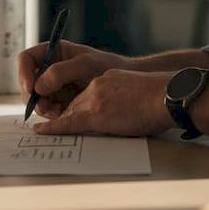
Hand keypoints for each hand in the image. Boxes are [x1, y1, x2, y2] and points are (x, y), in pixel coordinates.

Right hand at [18, 40, 127, 118]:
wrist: (122, 84)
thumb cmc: (106, 66)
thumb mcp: (85, 64)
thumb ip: (61, 72)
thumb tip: (38, 86)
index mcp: (52, 52)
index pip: (26, 59)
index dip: (23, 73)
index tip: (30, 88)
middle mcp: (48, 68)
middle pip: (27, 82)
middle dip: (32, 96)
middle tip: (44, 107)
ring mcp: (52, 85)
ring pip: (35, 98)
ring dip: (42, 107)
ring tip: (58, 111)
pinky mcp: (58, 100)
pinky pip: (46, 108)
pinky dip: (51, 113)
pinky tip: (63, 114)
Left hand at [31, 69, 174, 137]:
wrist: (166, 97)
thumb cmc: (161, 99)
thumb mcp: (137, 91)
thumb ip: (123, 97)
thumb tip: (121, 110)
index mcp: (108, 79)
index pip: (84, 93)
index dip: (73, 104)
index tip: (65, 110)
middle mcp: (97, 86)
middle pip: (72, 102)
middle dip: (60, 113)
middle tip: (47, 122)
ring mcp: (94, 99)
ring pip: (68, 112)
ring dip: (55, 121)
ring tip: (42, 129)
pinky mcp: (95, 114)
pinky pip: (68, 122)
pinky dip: (52, 127)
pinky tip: (41, 130)